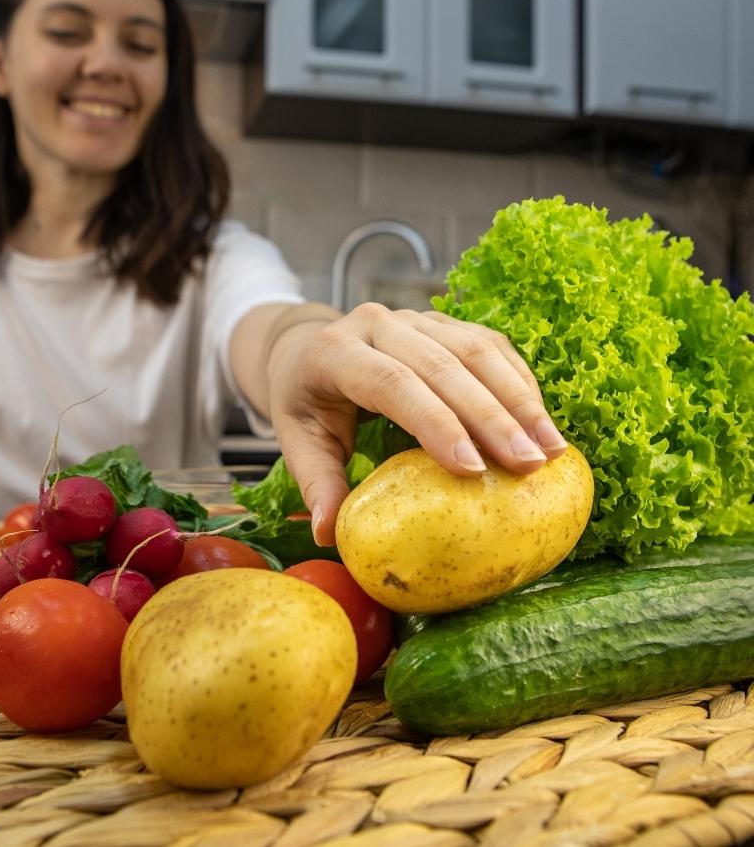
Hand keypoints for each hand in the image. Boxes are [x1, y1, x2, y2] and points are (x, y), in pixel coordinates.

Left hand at [267, 304, 567, 545]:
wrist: (306, 349)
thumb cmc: (305, 402)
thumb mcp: (299, 441)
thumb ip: (316, 483)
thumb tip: (330, 534)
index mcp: (334, 351)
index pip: (391, 382)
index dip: (435, 422)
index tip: (473, 469)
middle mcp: (376, 324)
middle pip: (442, 365)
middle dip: (491, 417)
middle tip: (529, 465)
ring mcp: (414, 317)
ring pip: (475, 350)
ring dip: (519, 400)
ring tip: (552, 450)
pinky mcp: (443, 323)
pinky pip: (489, 345)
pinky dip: (519, 383)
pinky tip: (542, 422)